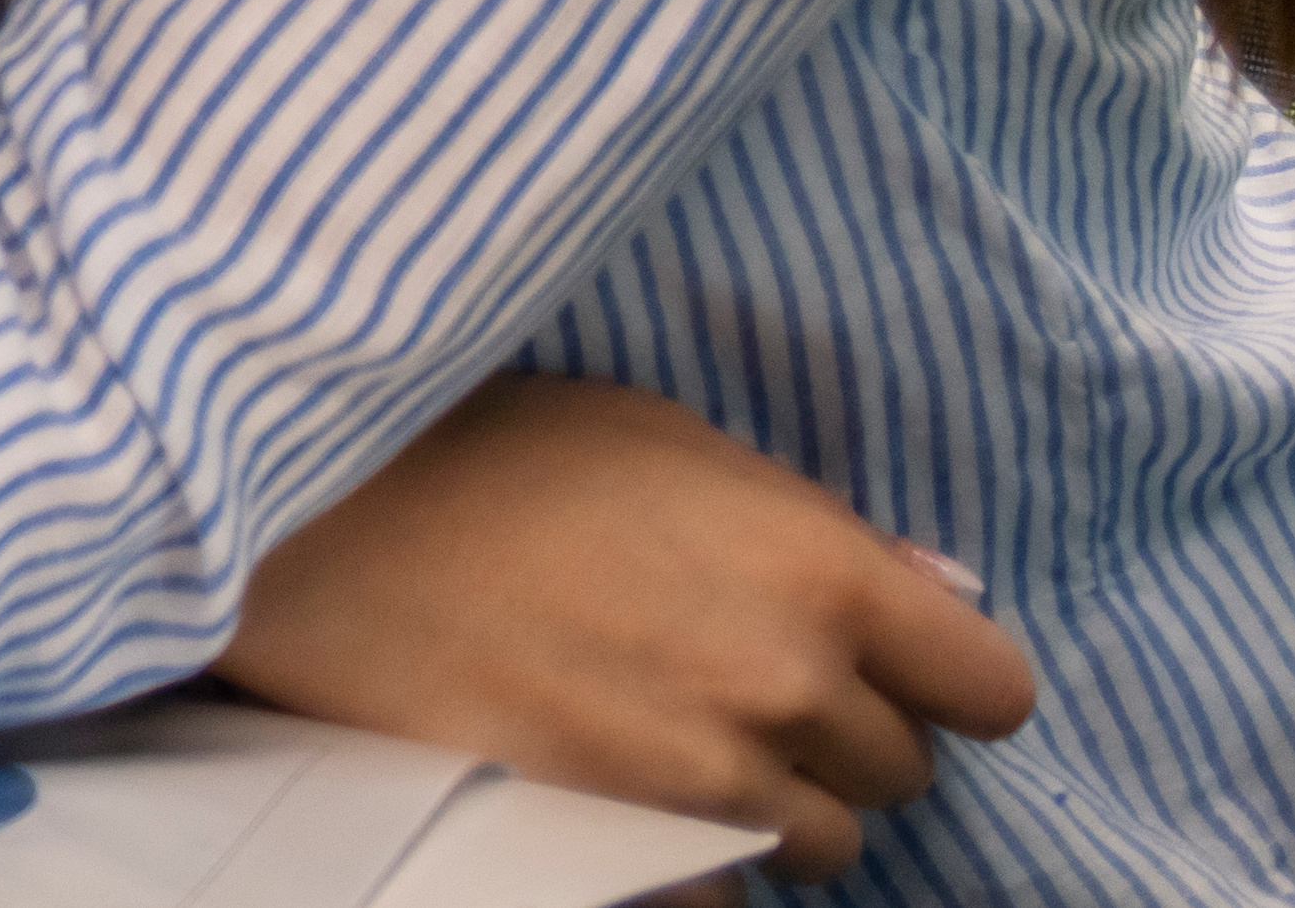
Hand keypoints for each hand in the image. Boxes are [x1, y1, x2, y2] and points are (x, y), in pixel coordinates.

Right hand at [222, 378, 1028, 881]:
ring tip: (668, 736)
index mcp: (819, 569)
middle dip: (838, 735)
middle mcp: (789, 688)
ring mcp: (708, 782)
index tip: (891, 668)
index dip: (943, 678)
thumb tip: (936, 587)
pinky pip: (720, 895)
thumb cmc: (478, 450)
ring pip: (820, 847)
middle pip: (900, 774)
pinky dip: (692, 864)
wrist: (304, 523)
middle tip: (732, 679)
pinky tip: (619, 791)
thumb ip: (804, 521)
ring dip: (771, 804)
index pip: (990, 686)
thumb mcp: (654, 433)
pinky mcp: (628, 850)